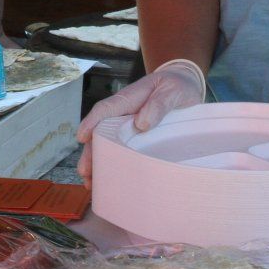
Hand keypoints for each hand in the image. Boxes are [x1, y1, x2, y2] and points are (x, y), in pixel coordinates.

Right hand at [75, 59, 204, 181]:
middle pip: (100, 131)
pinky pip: (119, 148)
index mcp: (128, 99)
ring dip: (97, 161)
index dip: (91, 123)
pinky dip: (112, 162)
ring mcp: (127, 125)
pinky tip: (109, 179)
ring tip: (91, 183)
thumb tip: (141, 124)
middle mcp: (122, 113)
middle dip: (90, 152)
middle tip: (85, 172)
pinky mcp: (135, 135)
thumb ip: (159, 104)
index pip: (104, 109)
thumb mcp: (172, 91)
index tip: (82, 138)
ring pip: (106, 143)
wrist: (186, 84)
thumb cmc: (178, 85)